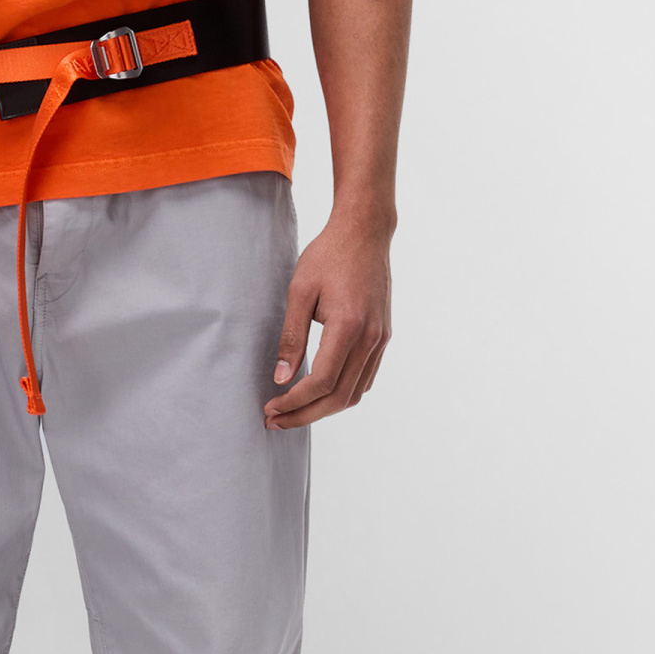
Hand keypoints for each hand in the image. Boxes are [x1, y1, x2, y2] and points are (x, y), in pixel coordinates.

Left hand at [263, 214, 393, 430]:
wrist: (365, 232)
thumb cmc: (328, 255)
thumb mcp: (299, 291)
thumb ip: (290, 338)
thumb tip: (280, 378)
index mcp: (349, 327)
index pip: (321, 382)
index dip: (293, 402)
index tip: (270, 408)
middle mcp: (370, 338)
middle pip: (340, 397)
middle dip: (306, 415)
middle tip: (276, 421)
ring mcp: (380, 339)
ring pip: (356, 393)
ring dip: (324, 408)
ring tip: (294, 411)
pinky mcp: (383, 336)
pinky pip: (366, 377)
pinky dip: (343, 393)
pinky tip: (320, 392)